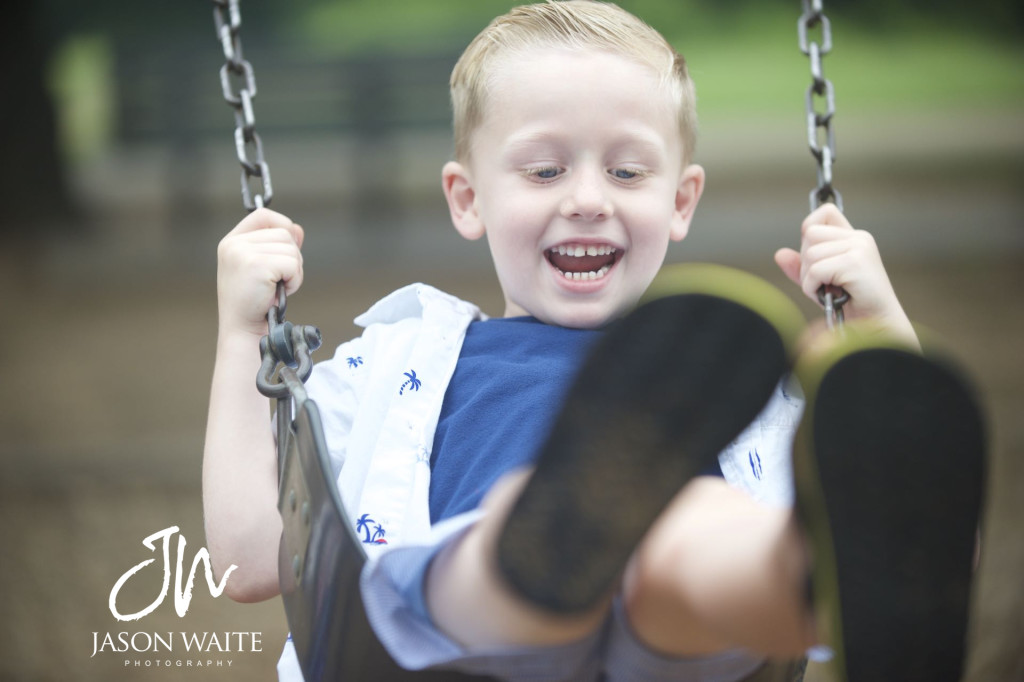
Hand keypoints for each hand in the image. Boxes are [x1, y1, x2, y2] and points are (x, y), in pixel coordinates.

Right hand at [216, 208, 303, 337]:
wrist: (244, 330)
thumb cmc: (254, 303)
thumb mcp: (263, 268)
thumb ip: (277, 246)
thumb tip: (297, 229)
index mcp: (232, 241)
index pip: (263, 215)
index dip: (283, 226)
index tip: (289, 247)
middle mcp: (234, 244)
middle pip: (284, 233)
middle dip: (292, 258)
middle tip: (279, 281)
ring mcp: (243, 253)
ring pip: (291, 249)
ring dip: (294, 271)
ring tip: (277, 288)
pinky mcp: (256, 265)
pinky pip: (293, 264)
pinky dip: (294, 280)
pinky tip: (279, 293)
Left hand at [774, 203, 916, 343]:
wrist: (878, 326)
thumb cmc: (851, 305)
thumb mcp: (821, 282)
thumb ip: (802, 267)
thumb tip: (780, 254)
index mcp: (854, 237)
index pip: (825, 213)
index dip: (810, 230)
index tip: (813, 257)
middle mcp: (859, 238)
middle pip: (810, 235)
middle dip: (806, 262)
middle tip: (824, 283)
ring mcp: (859, 248)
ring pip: (810, 254)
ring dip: (810, 279)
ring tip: (828, 291)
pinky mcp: (856, 263)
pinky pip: (815, 270)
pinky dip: (813, 288)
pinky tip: (828, 297)